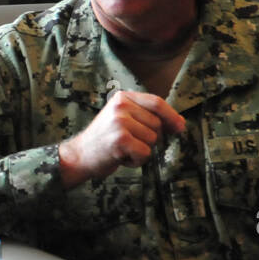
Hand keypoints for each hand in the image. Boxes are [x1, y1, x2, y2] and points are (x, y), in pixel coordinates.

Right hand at [59, 91, 185, 188]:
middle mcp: (121, 106)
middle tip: (130, 144)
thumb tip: (179, 123)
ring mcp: (120, 121)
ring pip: (153, 139)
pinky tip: (121, 158)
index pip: (156, 102)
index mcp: (122, 98)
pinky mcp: (120, 139)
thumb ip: (145, 117)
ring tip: (123, 151)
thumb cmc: (104, 141)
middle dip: (150, 139)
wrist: (78, 156)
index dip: (171, 116)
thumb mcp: (122, 119)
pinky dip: (136, 161)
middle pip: (157, 124)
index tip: (180, 127)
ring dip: (142, 151)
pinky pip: (145, 152)